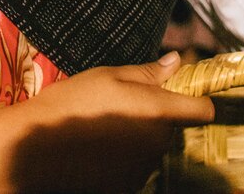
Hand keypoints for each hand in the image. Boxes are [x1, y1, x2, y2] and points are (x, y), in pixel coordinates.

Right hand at [9, 52, 213, 193]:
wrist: (41, 147)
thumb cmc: (75, 101)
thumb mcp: (108, 75)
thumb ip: (147, 72)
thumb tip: (176, 61)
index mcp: (158, 111)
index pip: (202, 110)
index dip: (196, 99)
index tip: (178, 91)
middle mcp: (159, 144)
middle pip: (171, 126)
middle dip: (154, 113)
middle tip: (121, 102)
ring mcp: (145, 168)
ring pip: (152, 145)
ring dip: (138, 135)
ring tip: (105, 124)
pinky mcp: (130, 185)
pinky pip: (136, 164)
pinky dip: (125, 155)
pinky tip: (99, 146)